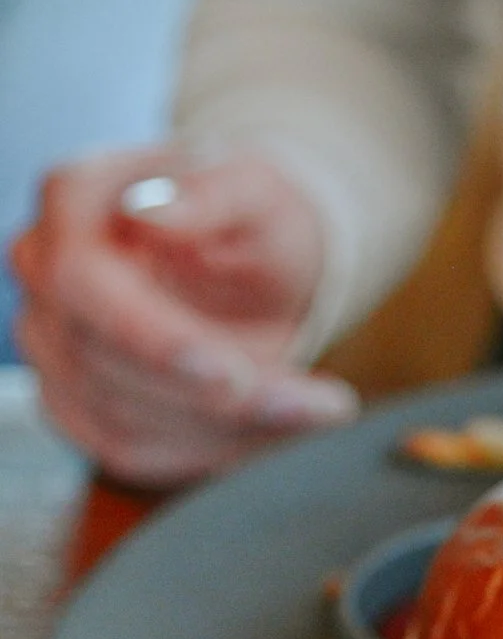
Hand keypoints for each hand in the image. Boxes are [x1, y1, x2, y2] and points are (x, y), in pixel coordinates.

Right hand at [9, 146, 357, 485]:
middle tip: (320, 404)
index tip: (234, 376)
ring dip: (233, 430)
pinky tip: (281, 428)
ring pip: (121, 420)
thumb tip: (152, 213)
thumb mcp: (257, 188)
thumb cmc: (249, 213)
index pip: (82, 280)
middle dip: (219, 400)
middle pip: (104, 363)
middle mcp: (45, 272)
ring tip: (321, 410)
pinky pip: (135, 450)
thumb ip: (211, 194)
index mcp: (75, 200)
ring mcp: (52, 342)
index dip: (153, 339)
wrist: (252, 256)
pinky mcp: (77, 401)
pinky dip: (217, 450)